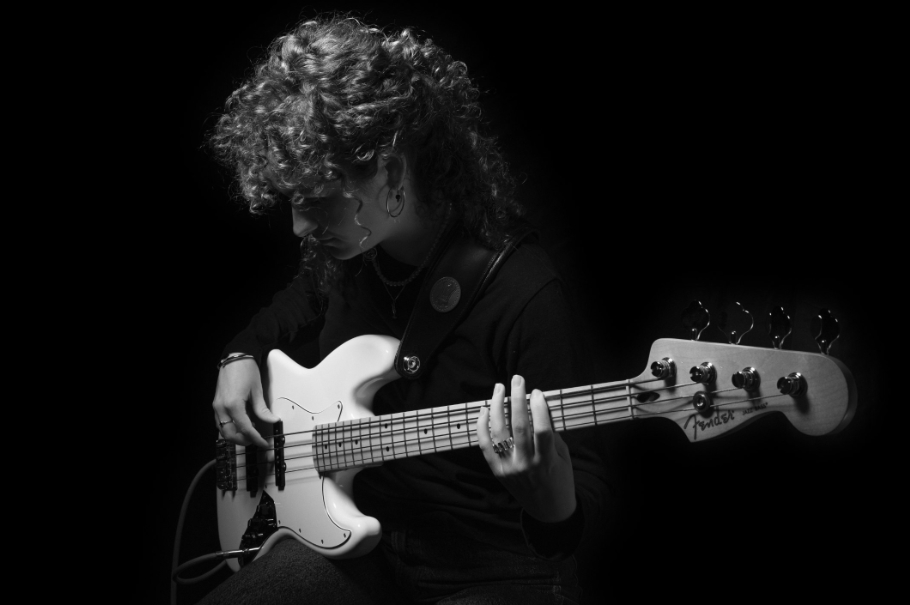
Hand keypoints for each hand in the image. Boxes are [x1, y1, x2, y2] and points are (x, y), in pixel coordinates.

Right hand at [212, 357, 279, 446]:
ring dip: (235, 435)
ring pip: (223, 430)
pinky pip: (221, 422)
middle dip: (243, 441)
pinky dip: (230, 427)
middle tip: (256, 440)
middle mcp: (222, 407)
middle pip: (230, 434)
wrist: (235, 357)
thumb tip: (272, 420)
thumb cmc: (245, 369)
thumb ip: (263, 410)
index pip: (245, 429)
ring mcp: (217, 406)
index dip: (255, 439)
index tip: (263, 443)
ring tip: (250, 432)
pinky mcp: (216, 404)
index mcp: (233, 405)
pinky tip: (242, 424)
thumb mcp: (257, 391)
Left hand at [476, 375, 576, 522]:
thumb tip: (538, 405)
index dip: (538, 408)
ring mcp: (508, 468)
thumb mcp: (562, 456)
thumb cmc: (559, 479)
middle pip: (518, 427)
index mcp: (546, 462)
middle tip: (517, 379)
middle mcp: (525, 465)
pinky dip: (482, 426)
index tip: (537, 392)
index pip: (541, 430)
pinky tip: (485, 409)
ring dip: (497, 407)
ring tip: (499, 388)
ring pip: (499, 433)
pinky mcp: (496, 471)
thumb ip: (551, 433)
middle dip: (517, 399)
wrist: (548, 510)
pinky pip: (485, 445)